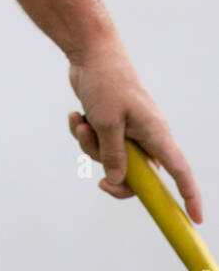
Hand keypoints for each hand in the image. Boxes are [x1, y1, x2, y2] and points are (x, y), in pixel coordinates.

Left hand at [67, 38, 202, 223]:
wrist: (90, 52)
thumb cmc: (105, 82)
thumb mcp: (106, 123)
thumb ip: (113, 156)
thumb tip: (118, 182)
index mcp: (155, 134)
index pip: (179, 171)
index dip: (189, 195)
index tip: (196, 219)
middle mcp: (145, 134)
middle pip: (137, 174)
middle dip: (114, 175)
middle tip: (100, 181)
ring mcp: (126, 129)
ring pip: (110, 158)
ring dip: (91, 147)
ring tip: (83, 124)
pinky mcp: (109, 122)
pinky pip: (96, 142)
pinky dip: (84, 133)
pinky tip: (75, 116)